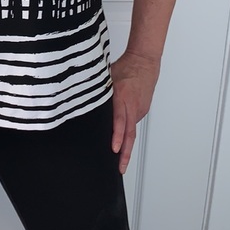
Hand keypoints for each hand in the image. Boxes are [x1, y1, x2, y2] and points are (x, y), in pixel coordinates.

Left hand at [110, 50, 159, 173]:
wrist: (145, 61)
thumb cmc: (126, 67)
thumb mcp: (108, 77)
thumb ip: (99, 91)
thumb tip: (84, 101)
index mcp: (123, 97)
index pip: (120, 120)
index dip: (117, 136)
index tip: (115, 148)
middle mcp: (133, 106)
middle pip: (130, 133)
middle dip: (125, 153)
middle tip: (120, 168)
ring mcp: (139, 109)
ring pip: (131, 130)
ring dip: (126, 145)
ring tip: (120, 161)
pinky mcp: (142, 110)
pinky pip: (133, 122)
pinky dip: (127, 133)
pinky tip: (122, 140)